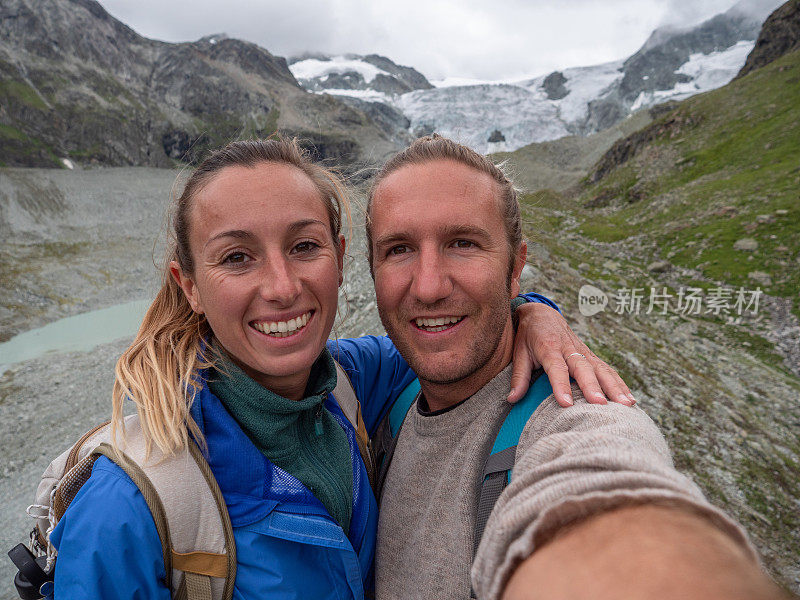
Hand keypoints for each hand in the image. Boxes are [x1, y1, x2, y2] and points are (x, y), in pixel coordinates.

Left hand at [509, 303, 635, 406]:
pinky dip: (620, 384)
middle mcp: (569, 348)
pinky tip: (629, 400)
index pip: (556, 368)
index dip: (561, 385)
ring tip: (626, 405)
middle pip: (583, 368)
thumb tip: (512, 399)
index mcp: (549, 347)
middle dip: (593, 387)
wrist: (542, 314)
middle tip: (600, 405)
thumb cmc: (528, 336)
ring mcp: (583, 351)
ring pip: (601, 369)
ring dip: (614, 387)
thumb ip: (518, 376)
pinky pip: (608, 370)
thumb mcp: (519, 352)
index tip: (565, 403)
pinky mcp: (591, 356)